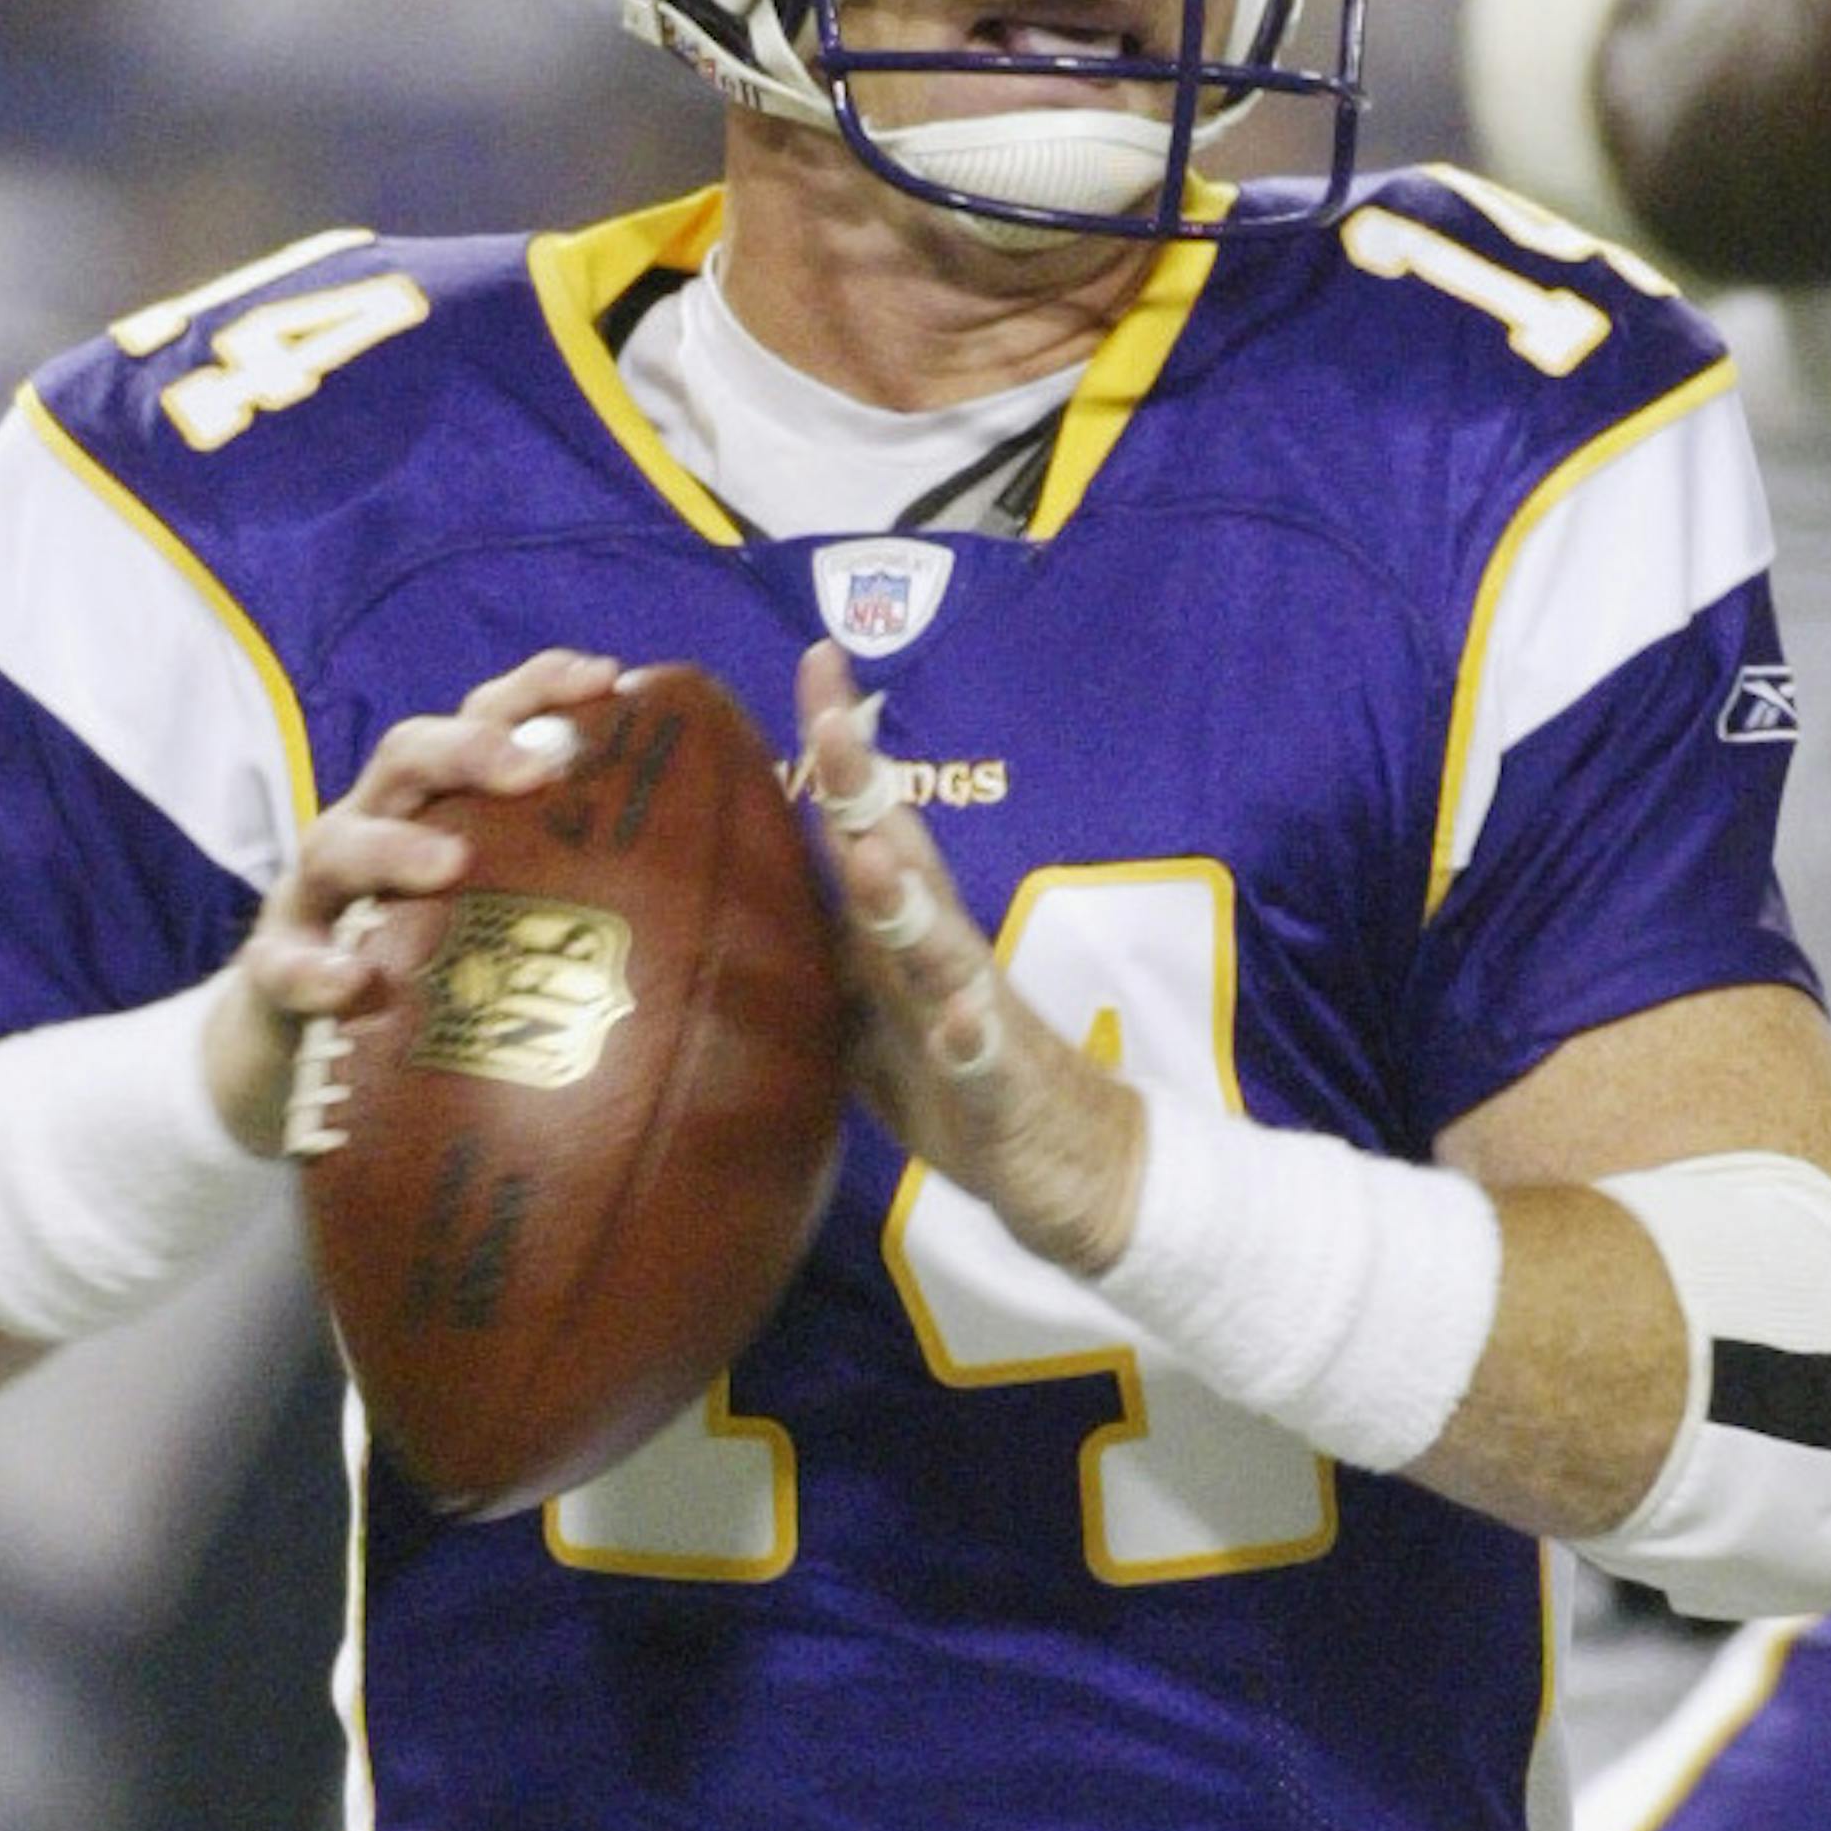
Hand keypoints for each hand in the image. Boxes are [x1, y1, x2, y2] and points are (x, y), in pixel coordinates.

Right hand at [206, 649, 624, 1151]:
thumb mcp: (505, 913)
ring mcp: (317, 899)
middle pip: (408, 753)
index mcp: (438, 805)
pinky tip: (352, 986)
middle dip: (471, 746)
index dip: (539, 688)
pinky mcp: (275, 974)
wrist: (301, 1059)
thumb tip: (737, 893)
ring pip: (338, 842)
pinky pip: (284, 963)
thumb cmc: (433, 969)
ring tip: (450, 865)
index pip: (486, 721)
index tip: (606, 677)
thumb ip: (584, 887)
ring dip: (395, 845)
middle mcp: (373, 827)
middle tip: (536, 767)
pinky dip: (315, 969)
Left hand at [795, 639, 1144, 1274]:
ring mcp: (978, 1016)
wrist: (1082, 1174)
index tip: (817, 656)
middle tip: (834, 710)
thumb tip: (748, 901)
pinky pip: (983, 1060)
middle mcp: (942, 955)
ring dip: (907, 899)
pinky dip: (970, 1038)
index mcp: (904, 934)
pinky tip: (961, 1019)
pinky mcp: (1000, 1088)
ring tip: (874, 853)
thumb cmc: (965, 1086)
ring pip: (939, 948)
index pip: (863, 825)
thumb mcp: (874, 1018)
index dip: (837, 748)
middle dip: (865, 784)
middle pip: (900, 855)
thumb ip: (828, 954)